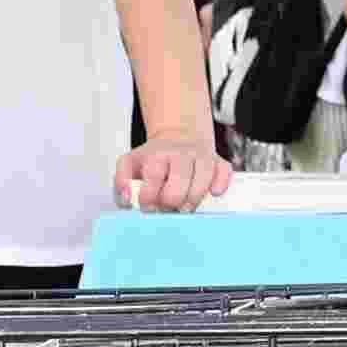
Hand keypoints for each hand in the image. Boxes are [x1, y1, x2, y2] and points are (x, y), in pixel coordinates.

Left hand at [117, 132, 232, 211]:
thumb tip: (128, 198)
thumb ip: (121, 182)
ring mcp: (201, 156)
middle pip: (181, 176)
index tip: (148, 206)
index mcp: (157, 155)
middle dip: (173, 198)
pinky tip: (213, 192)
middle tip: (167, 208)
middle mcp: (180, 153)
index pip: (155, 173)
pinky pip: (224, 171)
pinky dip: (221, 183)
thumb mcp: (129, 165)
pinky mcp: (217, 162)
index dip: (150, 194)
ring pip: (204, 175)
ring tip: (185, 207)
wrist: (176, 139)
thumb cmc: (152, 161)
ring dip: (194, 197)